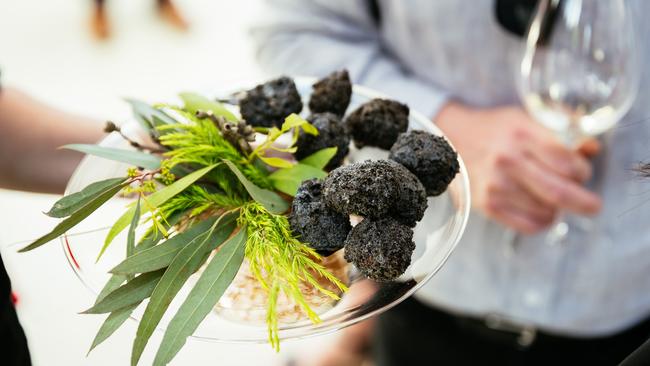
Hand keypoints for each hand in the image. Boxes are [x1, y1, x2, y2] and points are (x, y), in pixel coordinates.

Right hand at [435, 103, 601, 233]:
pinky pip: (528, 225)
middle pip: (560, 193)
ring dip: (558, 209)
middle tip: (593, 206)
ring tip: (550, 197)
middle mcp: (507, 160)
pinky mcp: (487, 204)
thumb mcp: (528, 116)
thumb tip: (591, 149)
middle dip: (585, 203)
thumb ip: (564, 127)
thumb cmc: (497, 128)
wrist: (453, 139)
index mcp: (521, 133)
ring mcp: (495, 185)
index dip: (583, 171)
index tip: (582, 172)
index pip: (568, 162)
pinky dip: (542, 221)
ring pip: (547, 212)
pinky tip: (540, 210)